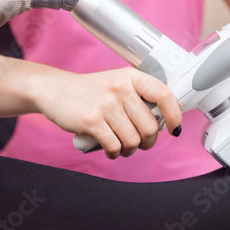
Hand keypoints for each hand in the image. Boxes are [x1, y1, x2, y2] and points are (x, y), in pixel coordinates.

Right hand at [33, 67, 181, 158]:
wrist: (55, 90)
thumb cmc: (91, 91)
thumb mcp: (118, 83)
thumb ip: (139, 97)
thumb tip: (164, 121)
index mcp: (131, 77)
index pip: (164, 95)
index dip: (174, 115)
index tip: (173, 128)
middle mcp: (121, 88)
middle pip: (150, 126)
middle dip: (148, 141)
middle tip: (140, 142)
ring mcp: (106, 104)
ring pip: (133, 140)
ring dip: (130, 150)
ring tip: (122, 146)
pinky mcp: (91, 121)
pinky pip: (115, 146)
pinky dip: (114, 153)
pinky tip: (110, 149)